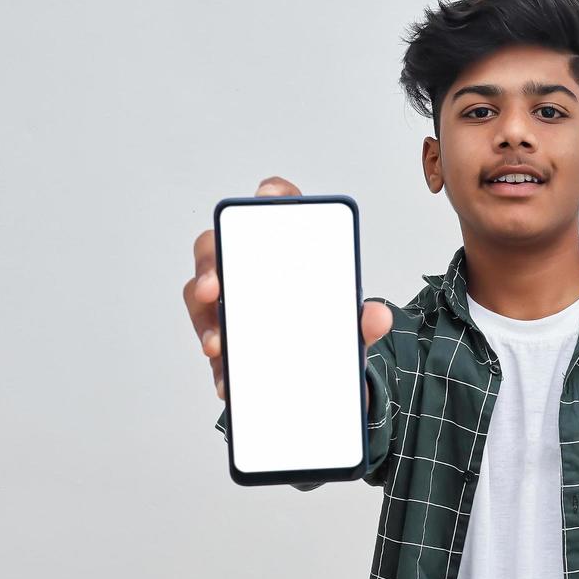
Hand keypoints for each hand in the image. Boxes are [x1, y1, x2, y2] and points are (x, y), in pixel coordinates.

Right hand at [184, 176, 392, 401]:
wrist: (321, 374)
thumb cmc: (326, 328)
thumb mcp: (349, 327)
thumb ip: (365, 321)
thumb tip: (378, 316)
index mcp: (286, 249)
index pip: (277, 207)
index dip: (271, 196)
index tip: (267, 197)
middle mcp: (247, 266)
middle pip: (216, 246)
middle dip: (211, 263)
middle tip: (216, 288)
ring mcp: (228, 301)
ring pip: (200, 295)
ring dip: (204, 318)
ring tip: (217, 346)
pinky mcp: (222, 337)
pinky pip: (211, 344)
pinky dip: (218, 366)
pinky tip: (227, 382)